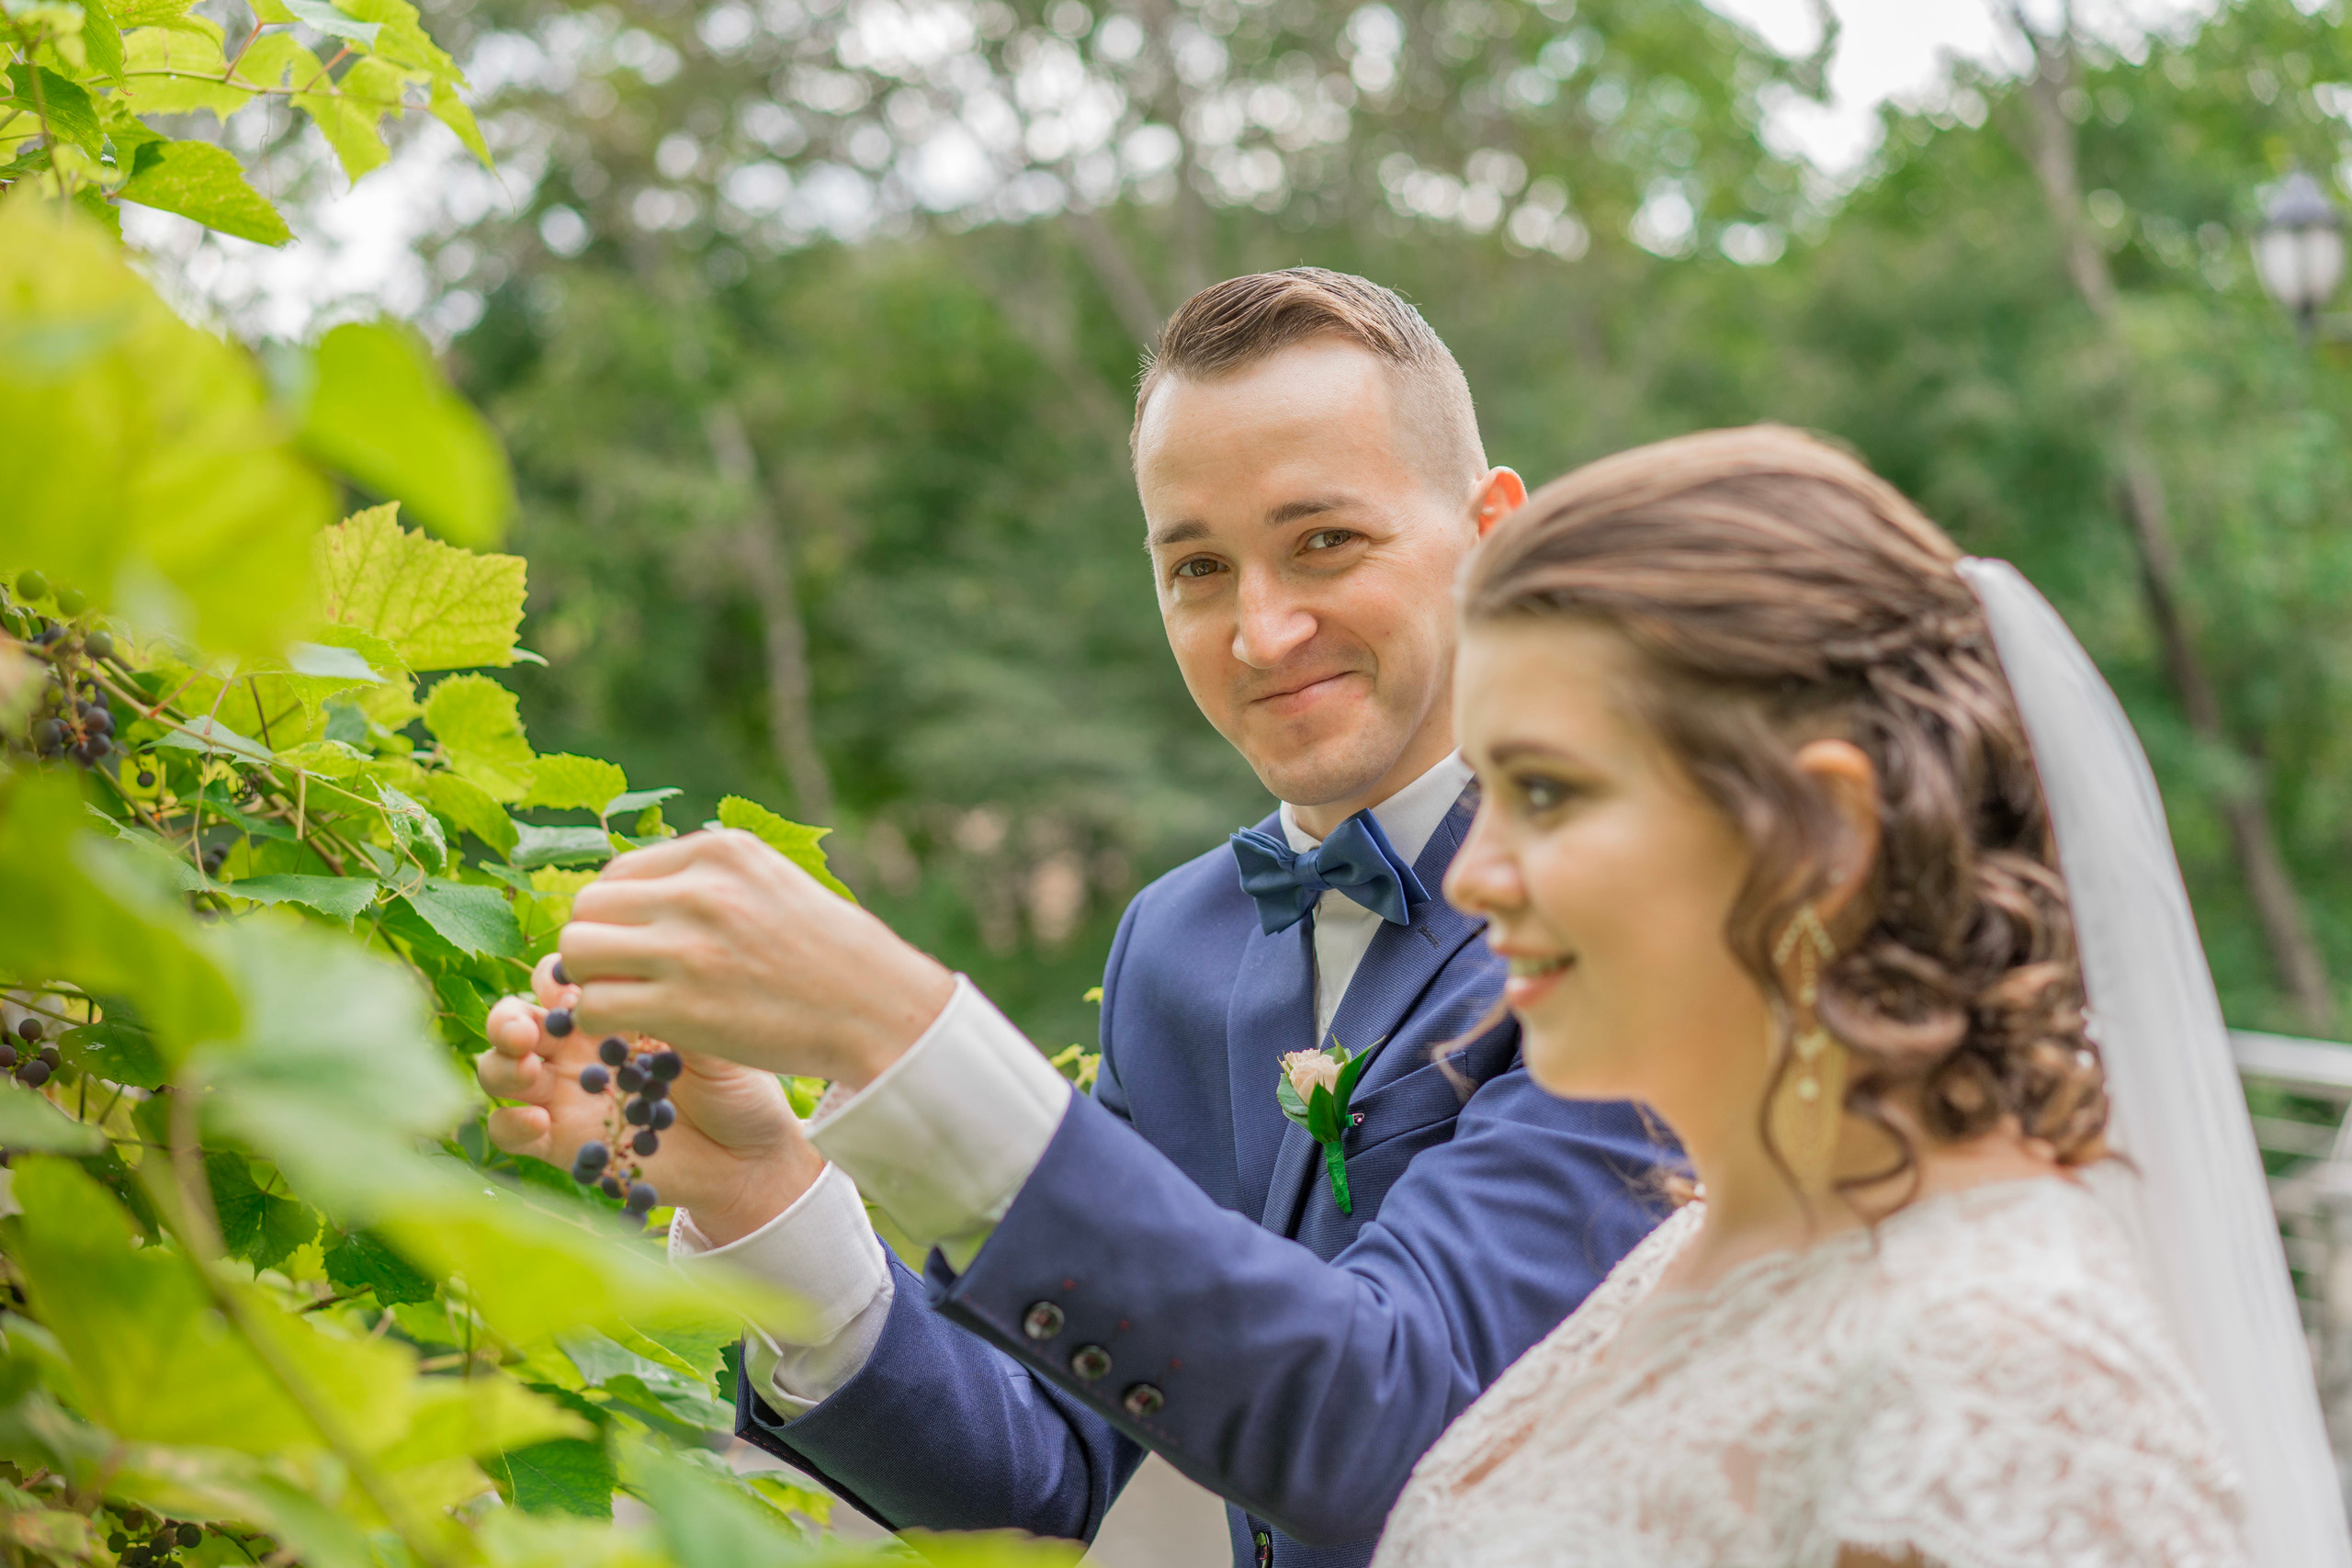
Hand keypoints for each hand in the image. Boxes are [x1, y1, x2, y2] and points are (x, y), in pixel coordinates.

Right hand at [476, 954, 824, 1244]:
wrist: (748, 1155)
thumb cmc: (737, 1085)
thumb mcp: (713, 1039)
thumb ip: (673, 1011)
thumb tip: (639, 978)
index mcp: (609, 1012)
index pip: (558, 978)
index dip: (557, 975)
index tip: (580, 982)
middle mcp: (577, 1049)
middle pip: (515, 1020)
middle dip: (507, 1018)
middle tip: (526, 1029)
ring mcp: (565, 1095)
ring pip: (500, 1070)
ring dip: (500, 1065)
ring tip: (527, 1069)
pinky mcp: (561, 1142)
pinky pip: (510, 1131)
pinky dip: (510, 1122)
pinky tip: (539, 1120)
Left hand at [556, 829, 955, 1086]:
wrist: (877, 1009)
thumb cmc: (830, 953)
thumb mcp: (774, 883)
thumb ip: (711, 879)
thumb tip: (639, 893)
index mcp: (721, 851)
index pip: (619, 871)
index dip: (618, 913)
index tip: (639, 944)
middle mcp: (698, 890)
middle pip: (588, 907)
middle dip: (596, 944)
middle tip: (622, 975)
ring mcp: (687, 948)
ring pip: (577, 951)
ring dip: (590, 980)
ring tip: (624, 999)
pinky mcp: (681, 1007)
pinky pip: (595, 1005)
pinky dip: (600, 1020)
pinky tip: (632, 1029)